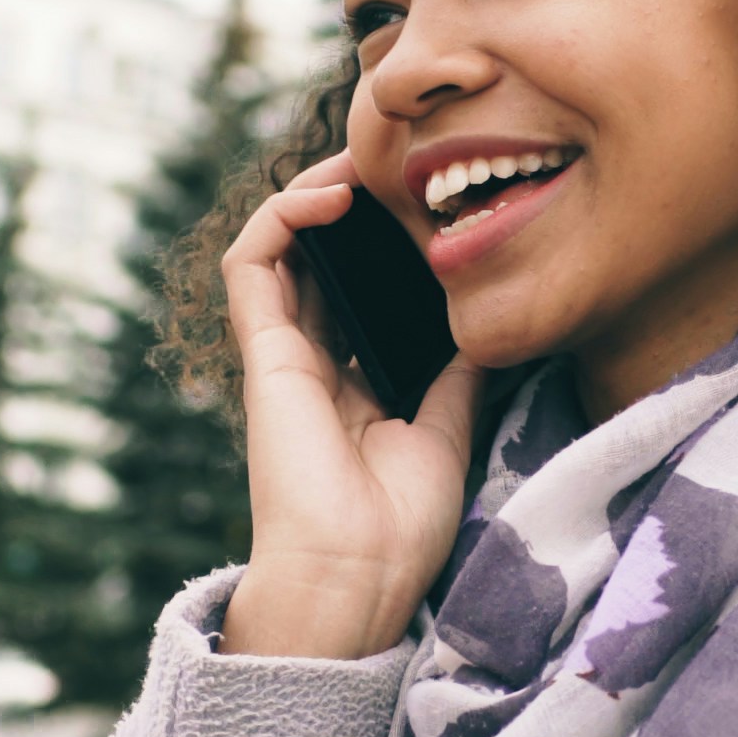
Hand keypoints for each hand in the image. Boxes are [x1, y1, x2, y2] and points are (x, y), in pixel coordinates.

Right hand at [215, 157, 483, 660]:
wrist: (358, 575)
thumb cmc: (400, 527)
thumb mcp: (447, 432)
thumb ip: (457, 374)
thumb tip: (486, 321)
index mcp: (355, 383)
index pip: (358, 289)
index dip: (382, 240)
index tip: (430, 202)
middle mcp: (314, 362)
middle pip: (319, 258)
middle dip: (351, 203)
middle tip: (400, 164)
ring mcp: (283, 355)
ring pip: (279, 247)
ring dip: (313, 194)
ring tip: (361, 161)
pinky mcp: (263, 354)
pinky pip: (251, 264)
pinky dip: (282, 216)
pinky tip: (331, 194)